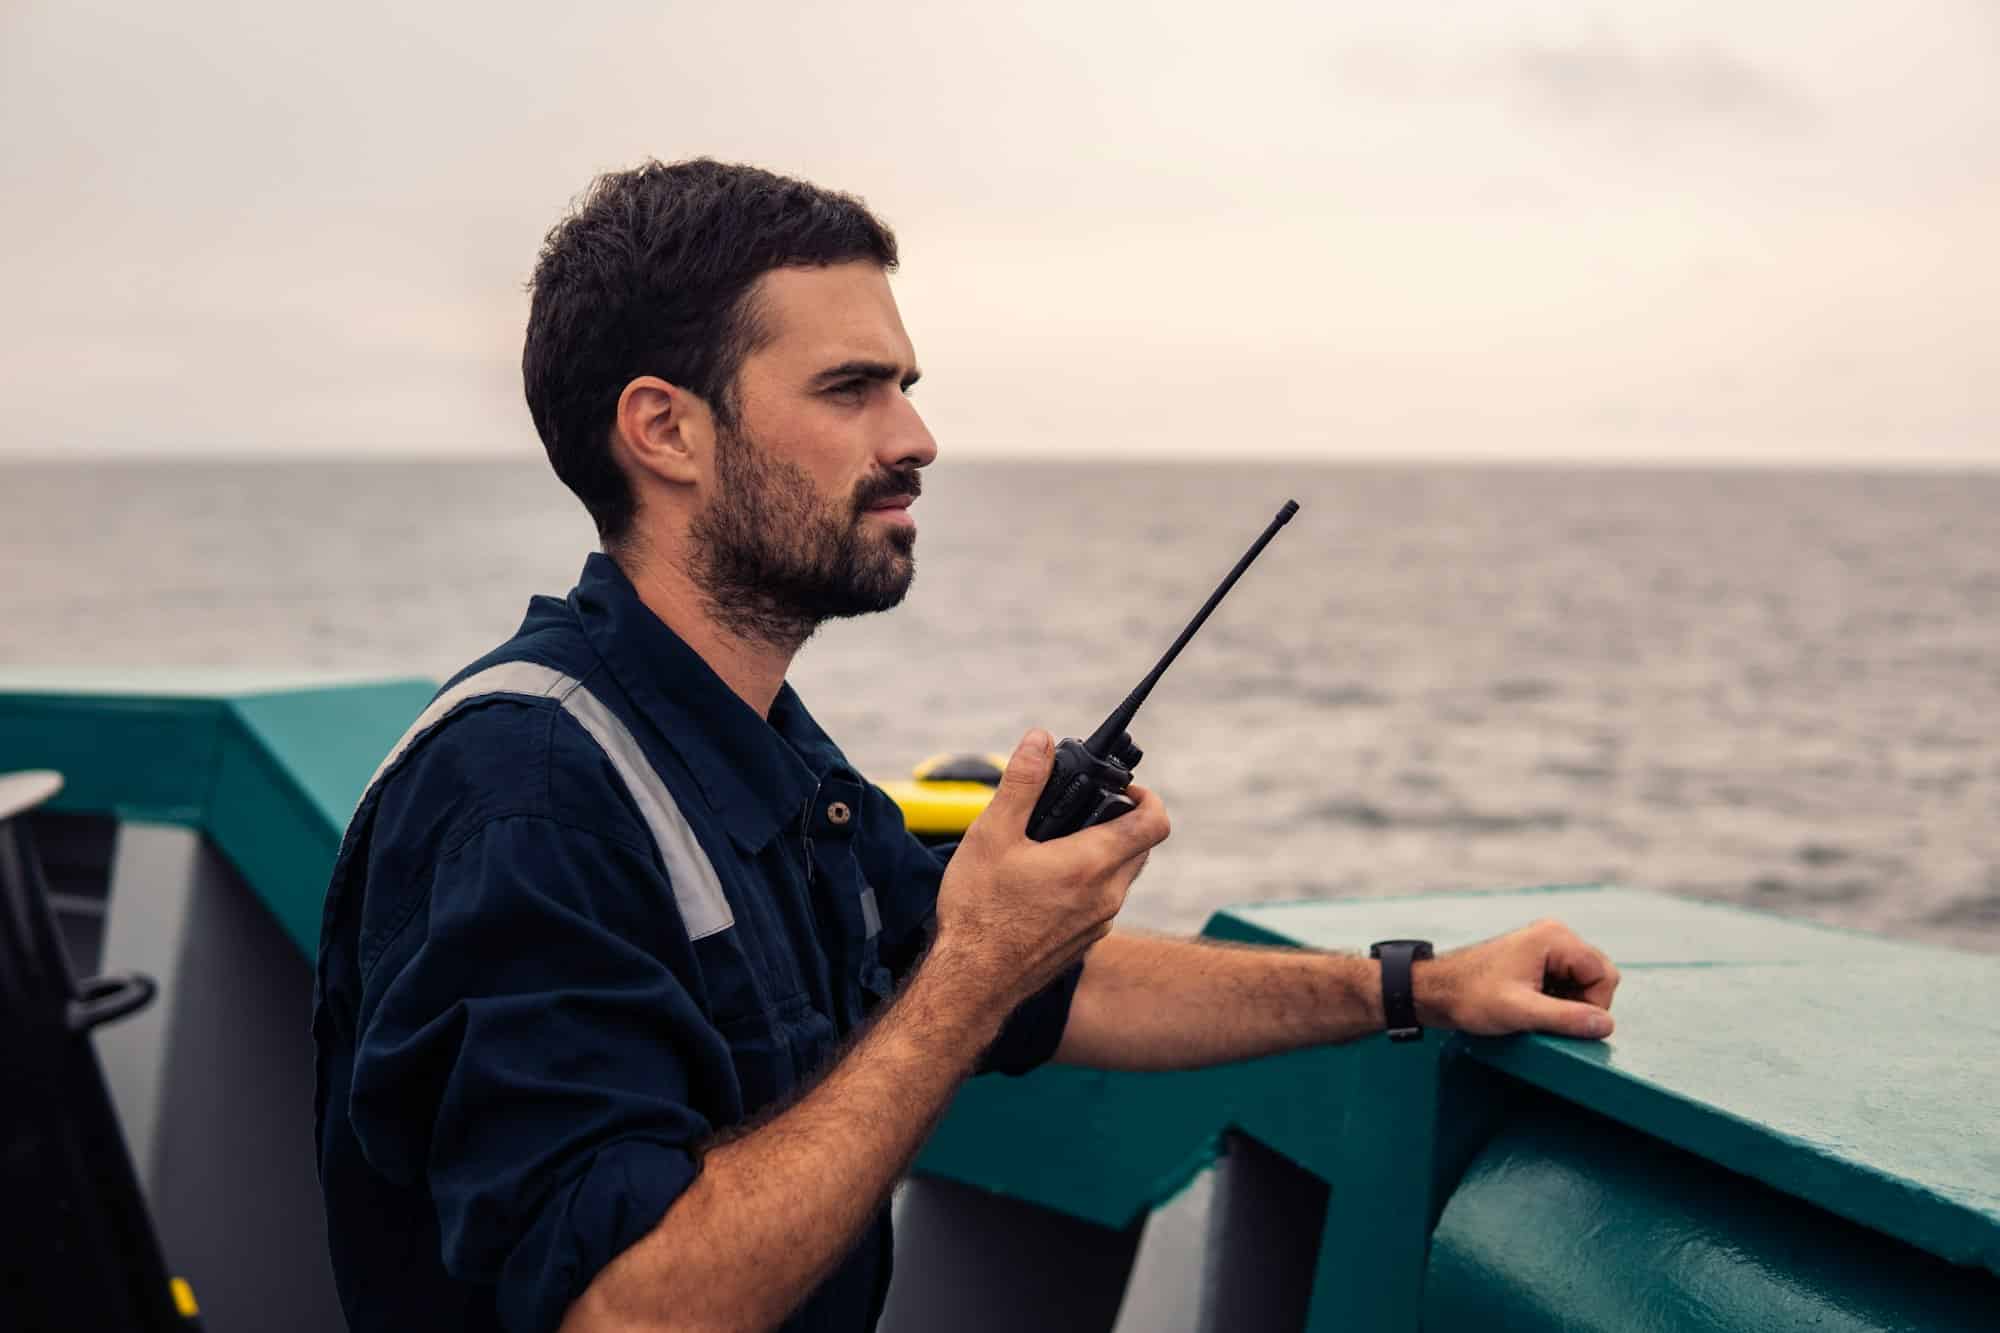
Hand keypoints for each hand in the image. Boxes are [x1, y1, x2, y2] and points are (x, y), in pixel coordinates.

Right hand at [932, 729, 1170, 1008]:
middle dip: (1120, 821)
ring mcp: (1099, 923)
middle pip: (1140, 846)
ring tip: (1057, 845)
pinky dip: (1088, 883)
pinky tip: (1045, 883)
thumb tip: (1041, 740)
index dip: (1145, 796)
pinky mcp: (1085, 942)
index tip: (1120, 788)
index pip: (1154, 822)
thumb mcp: (992, 834)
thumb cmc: (979, 911)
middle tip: (1081, 810)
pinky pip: (1102, 902)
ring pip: (1122, 876)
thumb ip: (1022, 783)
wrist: (971, 983)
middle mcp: (1107, 896)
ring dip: (1104, 853)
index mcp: (1092, 863)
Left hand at [1413, 918, 1620, 1039]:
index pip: (1604, 975)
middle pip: (1598, 976)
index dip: (1593, 1005)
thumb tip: (1606, 1025)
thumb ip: (1565, 1018)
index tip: (1565, 1022)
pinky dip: (1558, 1000)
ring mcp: (1546, 946)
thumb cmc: (1471, 997)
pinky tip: (1533, 1008)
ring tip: (1536, 1013)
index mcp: (1555, 938)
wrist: (1435, 990)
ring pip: (1584, 982)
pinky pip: (1567, 982)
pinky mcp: (1537, 959)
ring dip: (1569, 1004)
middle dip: (1582, 1004)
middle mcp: (1555, 935)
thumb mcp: (1520, 1011)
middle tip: (1548, 1019)